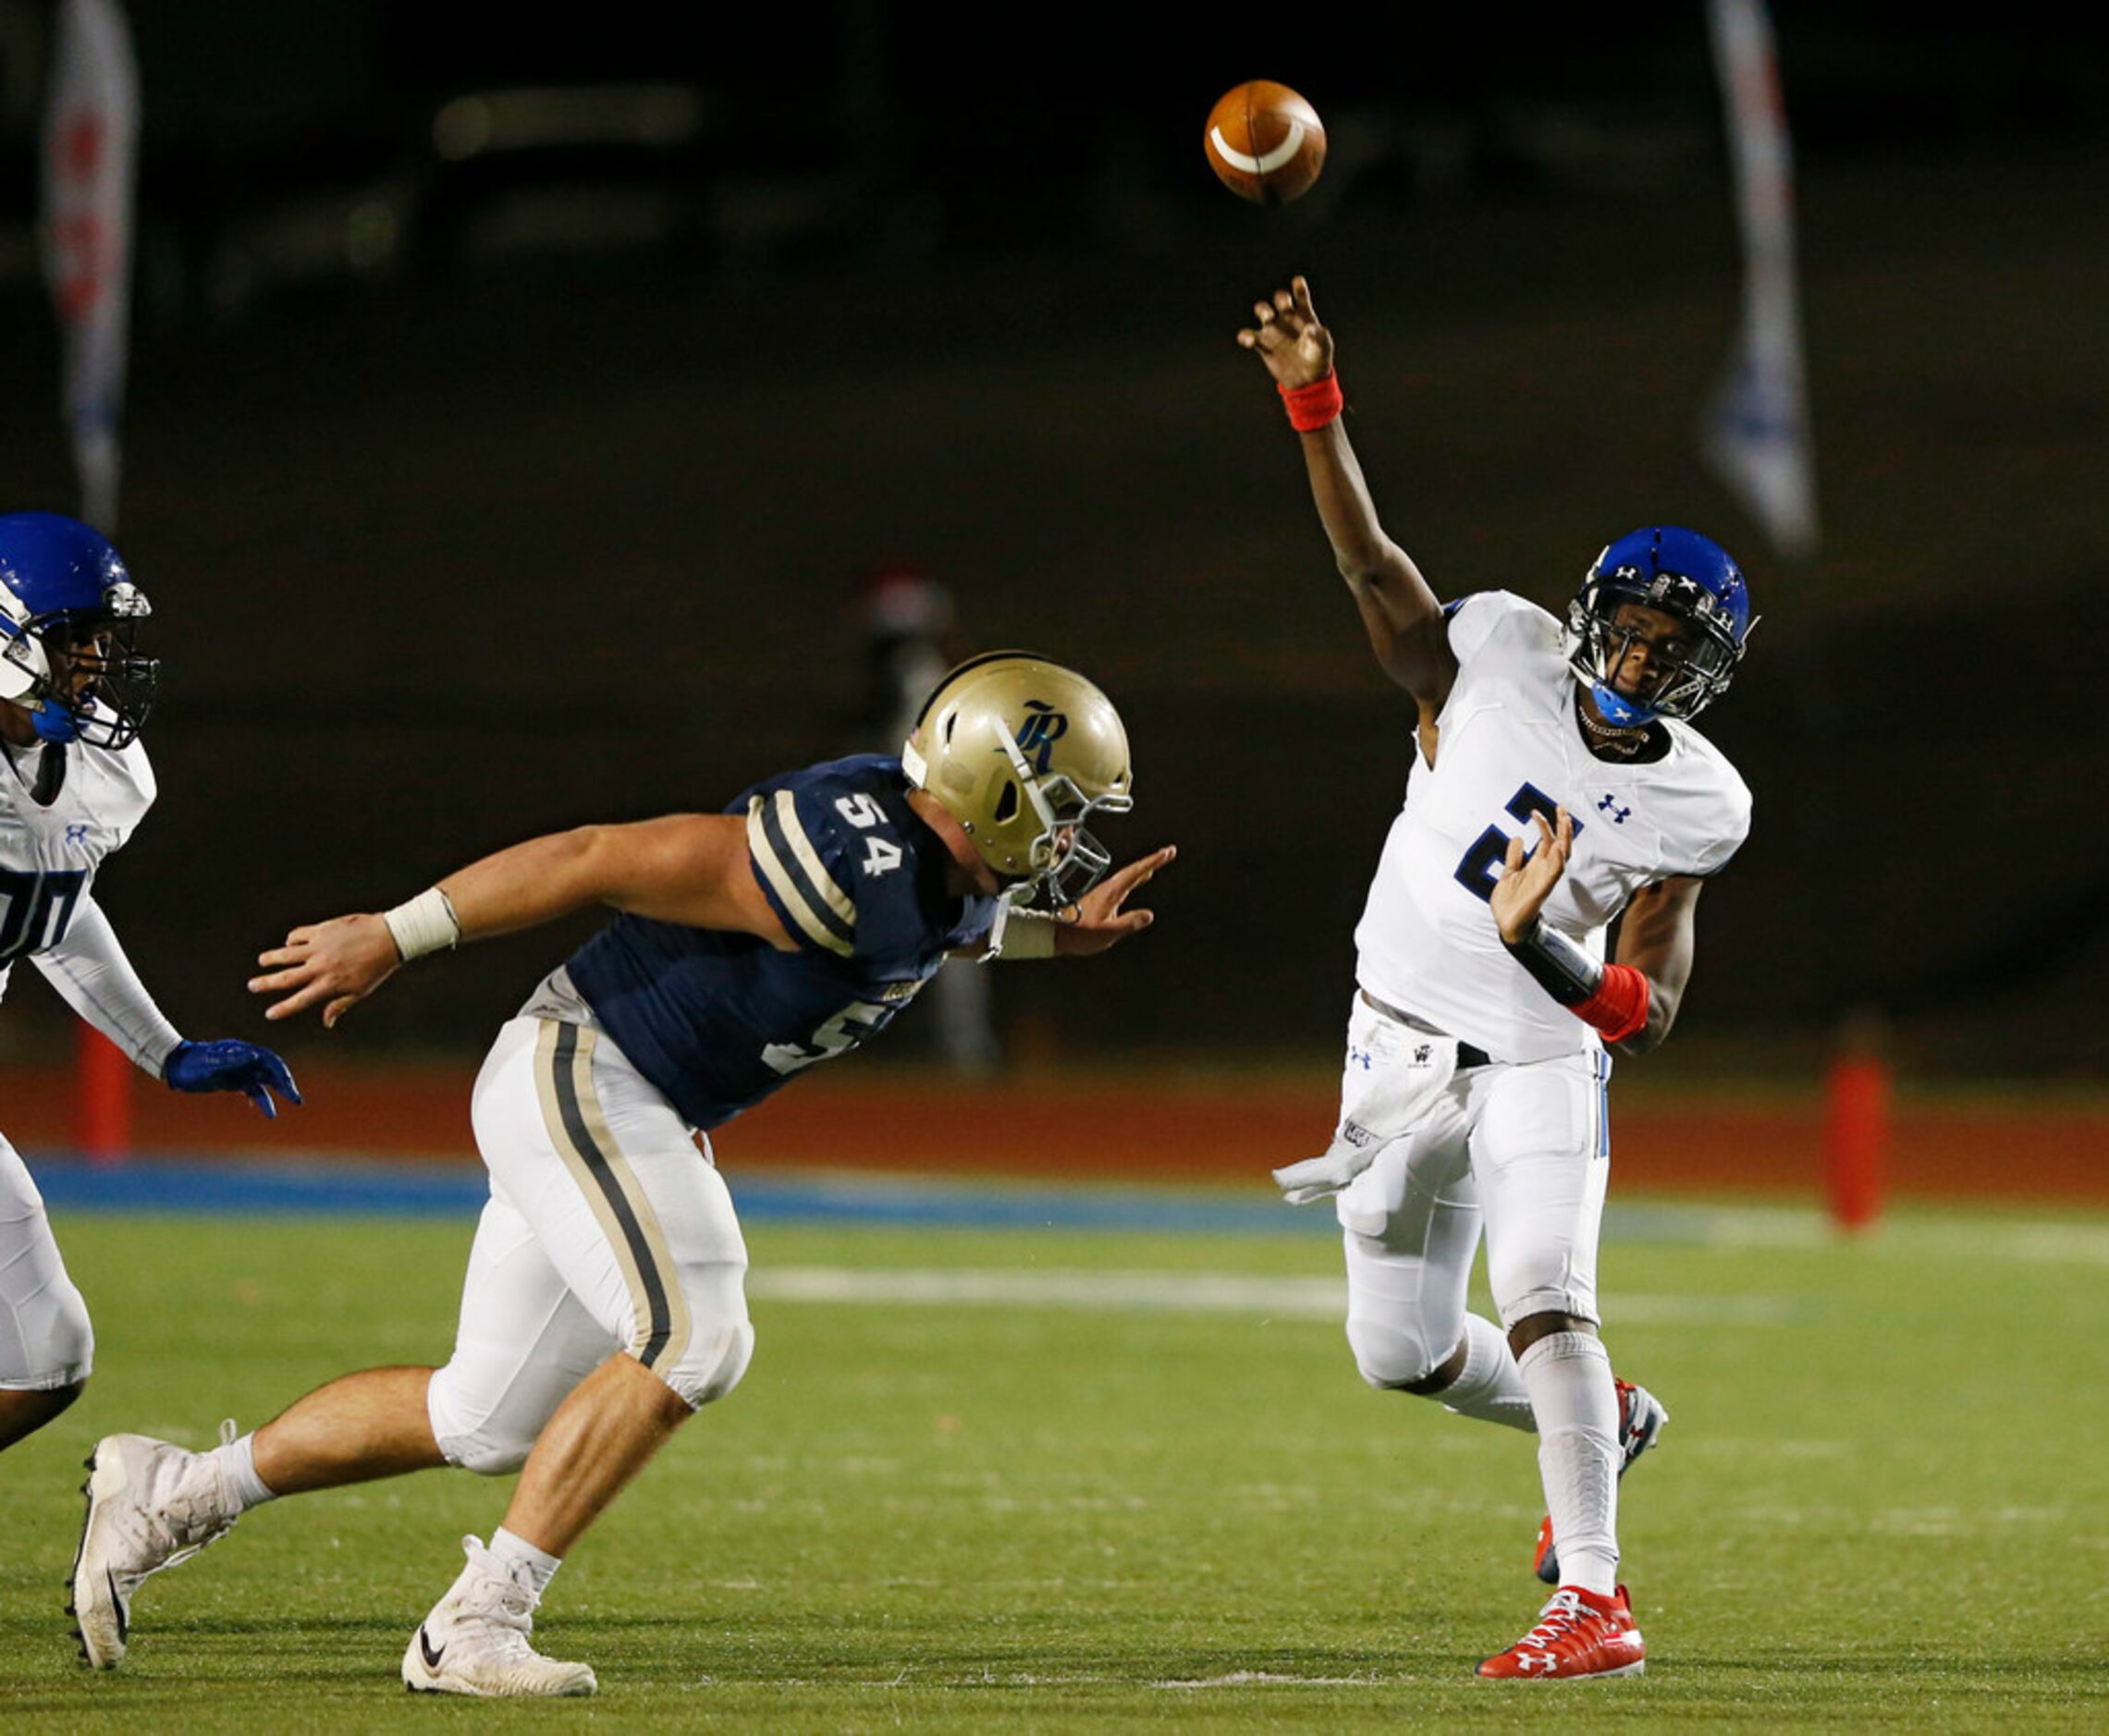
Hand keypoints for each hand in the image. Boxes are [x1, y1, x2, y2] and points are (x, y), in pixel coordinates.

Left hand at [163, 1039, 302, 1118]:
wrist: (176, 1066)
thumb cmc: (192, 1063)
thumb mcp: (211, 1061)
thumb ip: (233, 1059)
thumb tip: (256, 1056)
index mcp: (243, 1052)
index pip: (269, 1061)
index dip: (281, 1073)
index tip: (289, 1087)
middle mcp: (246, 1060)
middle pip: (272, 1071)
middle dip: (286, 1085)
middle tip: (297, 1100)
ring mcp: (241, 1071)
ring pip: (265, 1082)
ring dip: (278, 1093)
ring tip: (292, 1103)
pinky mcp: (235, 1081)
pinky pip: (253, 1090)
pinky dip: (262, 1100)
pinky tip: (269, 1112)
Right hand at [250, 912, 400, 1027]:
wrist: (390, 937)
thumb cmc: (377, 967)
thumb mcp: (360, 991)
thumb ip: (339, 1005)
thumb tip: (327, 1023)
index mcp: (329, 984)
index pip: (300, 1000)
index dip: (283, 1008)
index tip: (269, 1014)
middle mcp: (320, 966)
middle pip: (286, 977)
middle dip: (266, 983)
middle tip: (252, 985)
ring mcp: (319, 947)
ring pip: (286, 953)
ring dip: (272, 958)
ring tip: (262, 961)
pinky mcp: (322, 929)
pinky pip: (299, 934)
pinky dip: (292, 939)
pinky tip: (289, 943)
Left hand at [1053, 846, 1175, 956]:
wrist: (1058, 934)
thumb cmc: (1081, 934)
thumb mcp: (1109, 932)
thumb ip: (1130, 922)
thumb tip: (1149, 915)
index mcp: (1112, 893)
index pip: (1136, 872)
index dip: (1153, 861)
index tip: (1167, 852)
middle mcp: (1108, 889)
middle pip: (1134, 870)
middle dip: (1152, 860)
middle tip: (1168, 852)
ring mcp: (1103, 892)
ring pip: (1128, 875)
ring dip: (1143, 868)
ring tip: (1156, 864)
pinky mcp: (1100, 898)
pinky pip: (1123, 883)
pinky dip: (1134, 878)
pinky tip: (1137, 881)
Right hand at [1235, 275, 1334, 389]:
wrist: (1307, 379)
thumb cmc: (1318, 358)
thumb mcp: (1324, 347)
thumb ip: (1319, 336)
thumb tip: (1309, 329)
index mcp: (1304, 314)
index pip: (1300, 295)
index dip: (1298, 287)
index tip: (1298, 282)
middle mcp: (1287, 317)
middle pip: (1280, 298)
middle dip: (1281, 298)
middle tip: (1284, 305)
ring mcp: (1273, 330)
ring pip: (1262, 310)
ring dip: (1263, 309)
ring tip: (1268, 317)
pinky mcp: (1263, 344)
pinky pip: (1249, 336)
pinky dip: (1245, 336)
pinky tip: (1250, 340)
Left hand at [1489, 808, 1573, 943]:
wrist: (1506, 924)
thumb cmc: (1510, 902)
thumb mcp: (1509, 873)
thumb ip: (1514, 857)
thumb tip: (1518, 837)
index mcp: (1537, 866)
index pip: (1547, 841)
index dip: (1545, 825)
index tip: (1536, 811)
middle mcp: (1544, 871)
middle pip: (1560, 845)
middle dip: (1562, 827)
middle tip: (1561, 808)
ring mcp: (1544, 880)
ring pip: (1561, 857)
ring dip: (1564, 839)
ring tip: (1565, 822)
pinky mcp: (1541, 891)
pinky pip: (1553, 874)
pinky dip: (1557, 861)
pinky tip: (1557, 848)